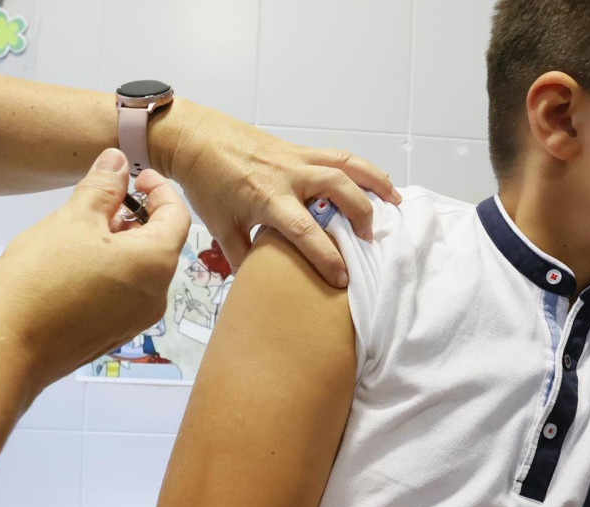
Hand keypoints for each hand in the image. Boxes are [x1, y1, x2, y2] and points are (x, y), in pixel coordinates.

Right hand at [0, 148, 189, 388]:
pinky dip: (111, 270)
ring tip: (82, 230)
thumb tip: (118, 162)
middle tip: (104, 199)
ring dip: (121, 243)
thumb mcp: (74, 218)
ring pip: (140, 269)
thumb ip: (103, 186)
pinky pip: (123, 293)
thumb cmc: (41, 277)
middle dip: (137, 216)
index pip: (178, 215)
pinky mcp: (112, 335)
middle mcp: (156, 296)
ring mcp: (135, 320)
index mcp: (156, 263)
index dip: (161, 189)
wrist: (6, 343)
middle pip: (160, 244)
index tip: (138, 176)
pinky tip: (75, 263)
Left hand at [153, 100, 400, 287]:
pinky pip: (336, 155)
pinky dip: (360, 167)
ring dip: (374, 181)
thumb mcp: (219, 225)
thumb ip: (241, 256)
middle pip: (338, 189)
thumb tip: (257, 286)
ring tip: (395, 200)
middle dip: (361, 214)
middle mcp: (288, 174)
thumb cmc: (205, 181)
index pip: (306, 231)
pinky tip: (374, 180)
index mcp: (267, 197)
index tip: (343, 279)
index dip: (327, 257)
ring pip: (346, 164)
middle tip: (369, 240)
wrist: (194, 137)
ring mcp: (295, 157)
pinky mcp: (297, 147)